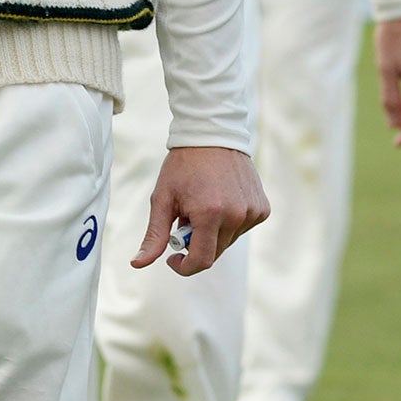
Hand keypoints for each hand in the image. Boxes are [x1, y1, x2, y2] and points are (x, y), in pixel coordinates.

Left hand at [133, 145, 267, 276]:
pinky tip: (221, 200)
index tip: (173, 257)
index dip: (184, 266)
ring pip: (228, 241)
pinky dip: (230, 223)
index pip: (201, 261)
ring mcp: (253, 212)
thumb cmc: (183, 166)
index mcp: (210, 214)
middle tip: (184, 218)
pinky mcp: (262, 208)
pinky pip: (243, 228)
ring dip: (213, 233)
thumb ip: (154, 235)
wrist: (212, 134)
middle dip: (196, 244)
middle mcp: (236, 215)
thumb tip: (138, 264)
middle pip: (214, 252)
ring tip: (203, 205)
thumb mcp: (163, 198)